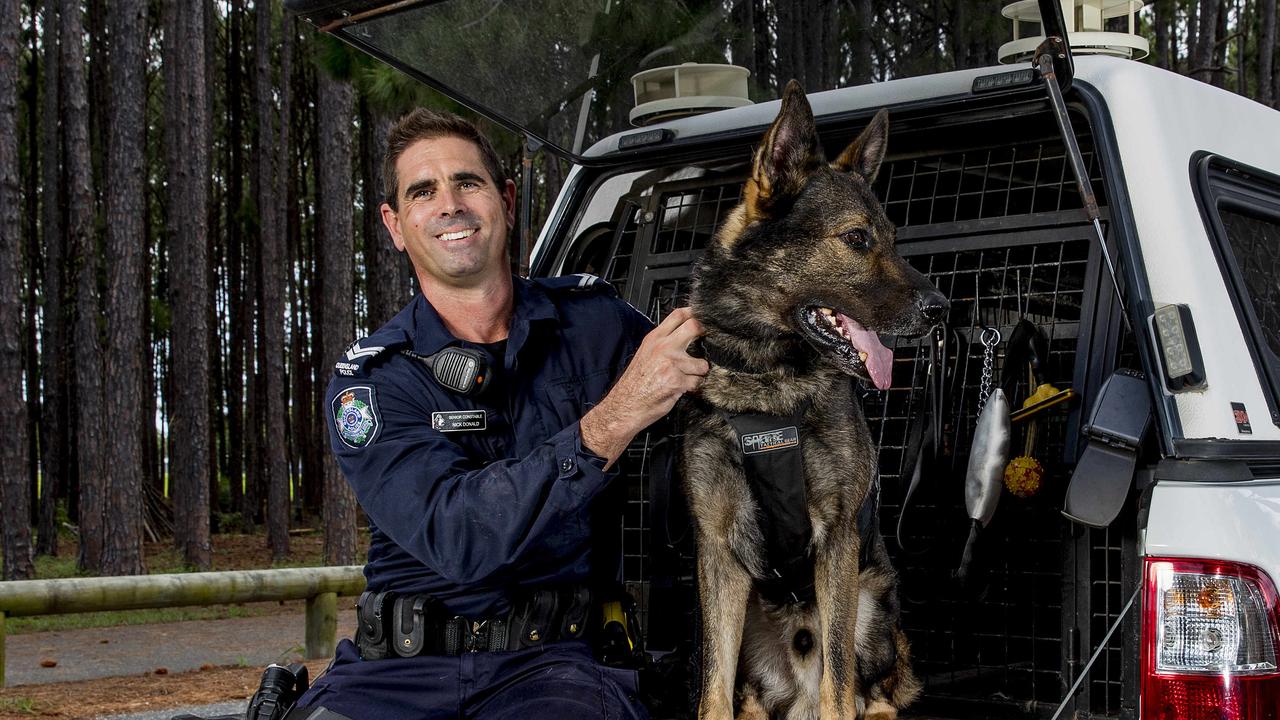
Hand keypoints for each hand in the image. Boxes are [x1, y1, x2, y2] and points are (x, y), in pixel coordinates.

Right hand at [581, 307, 708, 466]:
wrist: (624, 405)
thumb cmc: (634, 384)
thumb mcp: (645, 354)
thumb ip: (663, 343)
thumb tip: (684, 336)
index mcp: (654, 339)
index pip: (678, 315)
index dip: (694, 313)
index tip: (703, 317)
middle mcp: (663, 348)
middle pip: (694, 327)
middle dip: (705, 334)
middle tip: (708, 341)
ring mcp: (671, 364)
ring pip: (701, 363)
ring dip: (700, 373)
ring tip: (689, 378)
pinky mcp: (677, 381)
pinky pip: (697, 383)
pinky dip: (694, 388)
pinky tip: (683, 389)